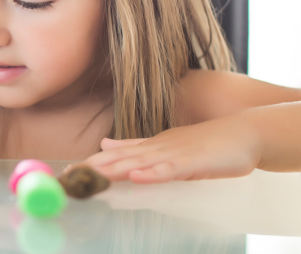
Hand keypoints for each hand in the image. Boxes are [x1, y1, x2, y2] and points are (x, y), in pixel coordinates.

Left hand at [72, 113, 261, 183]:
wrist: (244, 133)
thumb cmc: (206, 143)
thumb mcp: (165, 145)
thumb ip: (136, 147)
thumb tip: (105, 145)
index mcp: (149, 146)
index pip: (114, 157)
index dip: (91, 164)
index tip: (67, 173)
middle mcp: (156, 148)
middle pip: (120, 159)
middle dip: (94, 168)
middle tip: (68, 178)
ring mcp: (174, 153)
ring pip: (140, 162)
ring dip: (115, 169)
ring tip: (92, 175)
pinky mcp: (193, 162)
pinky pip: (170, 169)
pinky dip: (153, 172)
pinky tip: (136, 177)